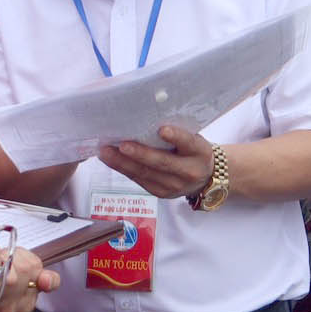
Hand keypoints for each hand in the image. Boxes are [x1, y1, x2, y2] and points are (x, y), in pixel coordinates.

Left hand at [97, 124, 216, 199]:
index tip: (162, 129)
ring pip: (146, 174)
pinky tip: (110, 160)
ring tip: (105, 152)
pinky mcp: (161, 193)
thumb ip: (176, 132)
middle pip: (162, 162)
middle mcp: (189, 172)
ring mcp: (174, 186)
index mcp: (200, 152)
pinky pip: (139, 180)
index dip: (176, 137)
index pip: (188, 143)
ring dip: (123, 163)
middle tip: (121, 145)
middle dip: (140, 154)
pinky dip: (123, 169)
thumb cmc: (192, 150)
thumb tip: (143, 117)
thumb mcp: (193, 139)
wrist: (204, 178)